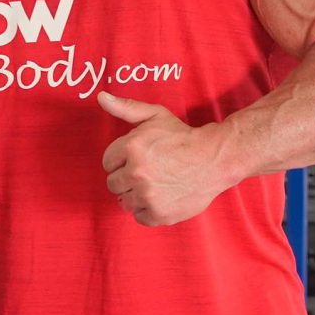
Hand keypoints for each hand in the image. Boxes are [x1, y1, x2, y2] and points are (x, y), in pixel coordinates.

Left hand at [97, 91, 225, 226]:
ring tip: (153, 184)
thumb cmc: (182, 137)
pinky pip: (139, 217)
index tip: (137, 158)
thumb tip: (100, 97)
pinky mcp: (159, 214)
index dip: (121, 159)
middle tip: (146, 171)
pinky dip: (147, 210)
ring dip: (135, 195)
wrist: (214, 159)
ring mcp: (148, 196)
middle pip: (113, 183)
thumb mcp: (154, 115)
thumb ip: (125, 107)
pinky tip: (160, 197)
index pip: (107, 162)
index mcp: (131, 148)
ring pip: (124, 201)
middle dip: (126, 177)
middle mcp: (136, 173)